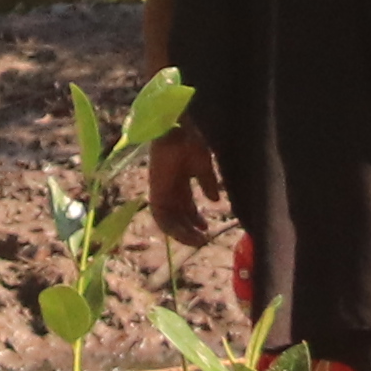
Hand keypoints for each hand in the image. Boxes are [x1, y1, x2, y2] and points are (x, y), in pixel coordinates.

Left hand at [146, 126, 223, 251]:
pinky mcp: (155, 192)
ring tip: (198, 241)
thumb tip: (215, 200)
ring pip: (168, 221)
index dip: (194, 220)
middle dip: (189, 230)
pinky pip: (160, 217)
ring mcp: (160, 191)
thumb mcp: (203, 166)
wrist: (179, 129)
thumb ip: (207, 183)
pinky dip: (172, 228)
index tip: (206, 229)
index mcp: (179, 181)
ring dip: (182, 233)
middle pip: (176, 216)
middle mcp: (168, 188)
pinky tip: (187, 234)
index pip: (184, 207)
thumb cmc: (191, 141)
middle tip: (204, 240)